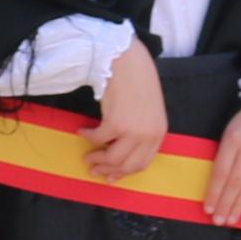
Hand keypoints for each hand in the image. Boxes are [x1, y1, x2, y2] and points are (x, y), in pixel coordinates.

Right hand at [83, 45, 167, 182]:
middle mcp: (148, 135)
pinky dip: (88, 136)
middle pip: (127, 165)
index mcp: (159, 134)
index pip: (142, 164)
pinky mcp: (116, 123)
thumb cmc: (137, 83)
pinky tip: (82, 130)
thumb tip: (121, 150)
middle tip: (93, 169)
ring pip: (112, 158)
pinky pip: (98, 138)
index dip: (124, 173)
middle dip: (108, 170)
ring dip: (96, 158)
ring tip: (86, 155)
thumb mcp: (148, 112)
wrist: (128, 63)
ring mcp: (133, 131)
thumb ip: (142, 132)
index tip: (110, 176)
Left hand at [204, 84, 240, 225]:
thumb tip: (217, 182)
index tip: (208, 208)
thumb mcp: (231, 129)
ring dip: (240, 205)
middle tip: (218, 220)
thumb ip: (225, 152)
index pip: (221, 172)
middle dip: (225, 203)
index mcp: (234, 138)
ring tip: (232, 219)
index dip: (214, 192)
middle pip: (235, 182)